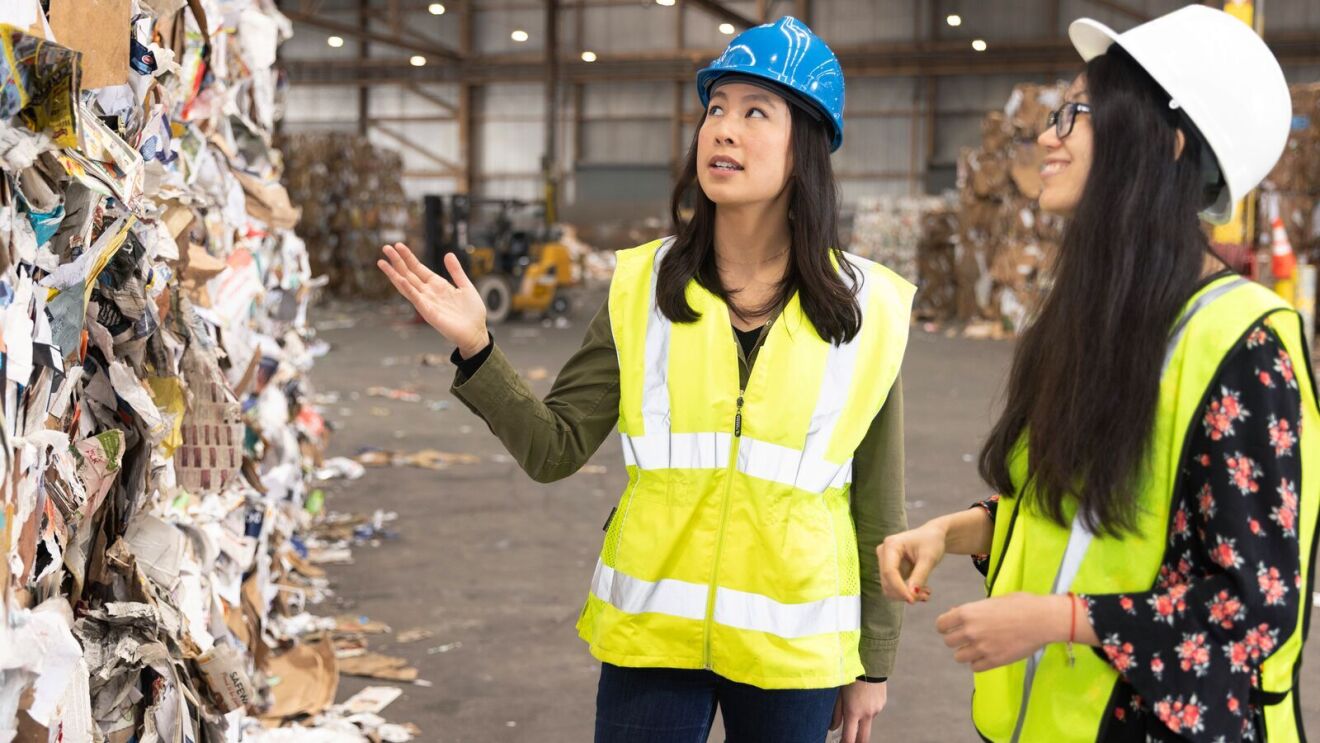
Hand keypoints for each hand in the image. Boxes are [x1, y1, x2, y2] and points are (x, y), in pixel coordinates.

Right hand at [377, 244, 488, 356]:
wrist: (477, 333)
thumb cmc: (472, 313)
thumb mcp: (465, 286)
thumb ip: (456, 271)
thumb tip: (448, 254)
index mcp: (438, 285)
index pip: (418, 268)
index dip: (408, 257)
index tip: (398, 245)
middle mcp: (429, 293)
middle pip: (409, 274)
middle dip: (397, 261)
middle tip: (385, 247)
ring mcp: (427, 303)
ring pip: (407, 285)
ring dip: (395, 274)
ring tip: (382, 262)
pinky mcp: (429, 313)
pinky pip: (416, 299)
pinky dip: (408, 290)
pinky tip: (400, 280)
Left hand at [830, 680, 886, 742]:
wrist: (870, 663)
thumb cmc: (851, 676)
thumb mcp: (839, 694)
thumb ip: (836, 713)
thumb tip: (832, 727)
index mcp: (854, 712)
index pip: (849, 738)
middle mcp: (867, 714)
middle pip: (864, 738)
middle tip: (851, 742)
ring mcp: (876, 709)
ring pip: (868, 722)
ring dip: (861, 720)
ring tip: (855, 703)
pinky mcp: (882, 704)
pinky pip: (873, 712)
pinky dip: (867, 709)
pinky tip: (863, 697)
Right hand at [877, 523, 944, 603]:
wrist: (933, 536)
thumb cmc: (931, 541)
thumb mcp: (929, 558)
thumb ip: (920, 576)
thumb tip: (912, 595)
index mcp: (891, 545)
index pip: (889, 572)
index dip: (899, 588)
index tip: (913, 600)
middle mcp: (884, 553)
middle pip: (887, 581)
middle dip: (904, 593)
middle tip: (924, 597)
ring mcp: (885, 562)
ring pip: (889, 587)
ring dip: (906, 594)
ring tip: (925, 594)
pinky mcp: (890, 570)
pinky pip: (895, 587)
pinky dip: (907, 592)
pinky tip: (922, 590)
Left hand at [935, 593, 1070, 671]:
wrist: (1042, 619)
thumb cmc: (1020, 605)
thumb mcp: (992, 601)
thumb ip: (972, 610)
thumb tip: (956, 614)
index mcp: (968, 612)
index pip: (941, 624)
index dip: (945, 626)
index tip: (950, 628)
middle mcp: (970, 631)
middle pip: (949, 642)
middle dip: (956, 639)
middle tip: (966, 638)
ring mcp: (981, 647)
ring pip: (959, 657)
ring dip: (966, 653)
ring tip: (977, 648)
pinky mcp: (994, 661)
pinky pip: (975, 667)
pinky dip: (978, 663)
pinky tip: (986, 656)